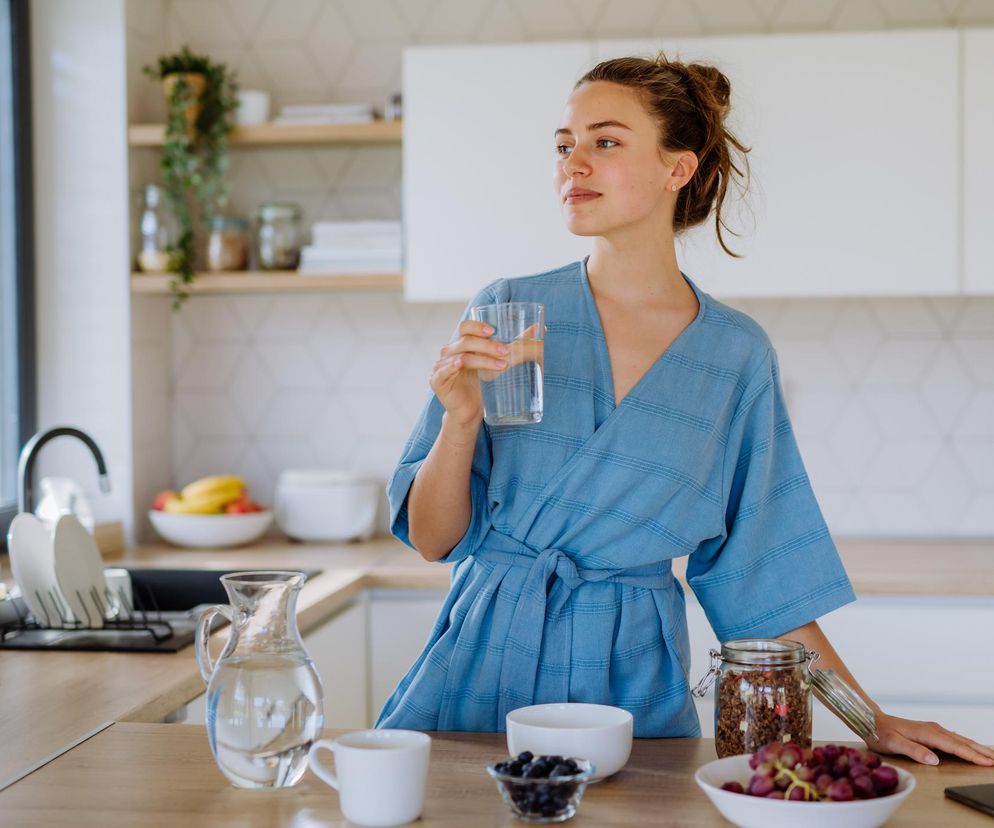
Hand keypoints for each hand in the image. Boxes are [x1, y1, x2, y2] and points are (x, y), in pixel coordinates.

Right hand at [431, 320, 508, 426]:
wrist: (470, 411)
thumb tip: (540, 328)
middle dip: (487, 345)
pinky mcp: (437, 381)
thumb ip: (516, 345)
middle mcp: (449, 352)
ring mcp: (441, 366)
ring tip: (502, 365)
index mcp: (462, 344)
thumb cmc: (482, 385)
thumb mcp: (499, 362)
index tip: (493, 330)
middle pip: (466, 341)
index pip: (465, 327)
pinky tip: (460, 365)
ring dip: (481, 359)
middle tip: (505, 351)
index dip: (477, 326)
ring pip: (461, 356)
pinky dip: (451, 366)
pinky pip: (443, 371)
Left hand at [869, 711, 993, 765]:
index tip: (987, 763)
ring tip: (991, 755)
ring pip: (959, 739)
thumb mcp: (893, 744)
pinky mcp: (930, 731)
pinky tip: (972, 747)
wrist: (871, 720)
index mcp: (927, 733)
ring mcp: (932, 729)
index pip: (954, 747)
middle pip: (962, 742)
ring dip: (976, 747)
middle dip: (981, 751)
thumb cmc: (880, 733)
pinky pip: (953, 738)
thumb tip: (934, 759)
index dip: (972, 755)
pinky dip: (966, 743)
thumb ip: (914, 751)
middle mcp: (933, 729)